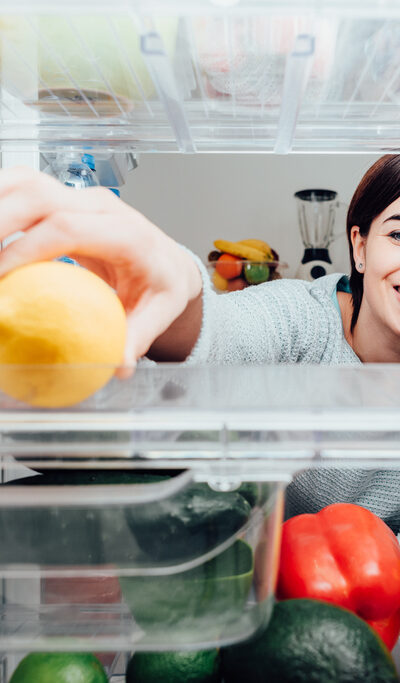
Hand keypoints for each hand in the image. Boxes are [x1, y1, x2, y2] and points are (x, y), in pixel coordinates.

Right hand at [0, 166, 202, 364]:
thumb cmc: (161, 283)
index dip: (24, 250)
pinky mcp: (63, 197)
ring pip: (25, 182)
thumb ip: (138, 337)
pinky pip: (22, 190)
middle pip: (37, 195)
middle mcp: (100, 205)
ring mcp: (80, 197)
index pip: (66, 229)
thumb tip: (118, 366)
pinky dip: (0, 204)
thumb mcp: (159, 313)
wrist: (167, 260)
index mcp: (125, 233)